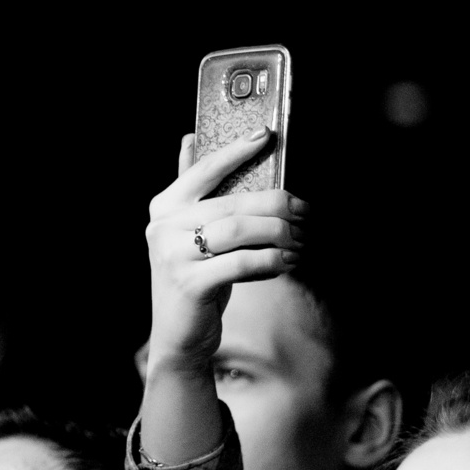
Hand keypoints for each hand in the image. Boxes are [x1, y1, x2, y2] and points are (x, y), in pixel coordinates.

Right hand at [144, 131, 304, 372]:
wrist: (178, 333)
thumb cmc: (194, 276)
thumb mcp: (189, 232)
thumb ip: (192, 190)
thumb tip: (189, 139)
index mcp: (164, 207)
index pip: (205, 170)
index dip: (236, 151)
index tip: (266, 136)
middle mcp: (163, 227)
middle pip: (233, 203)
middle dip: (277, 205)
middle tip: (305, 211)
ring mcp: (173, 255)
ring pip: (240, 230)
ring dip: (279, 234)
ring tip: (299, 240)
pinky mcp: (190, 283)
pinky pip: (243, 262)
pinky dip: (272, 261)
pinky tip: (287, 263)